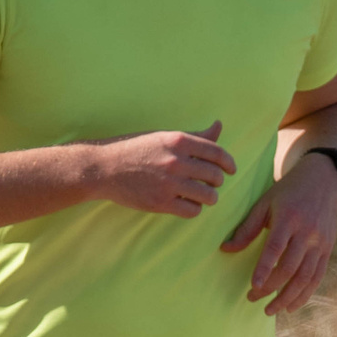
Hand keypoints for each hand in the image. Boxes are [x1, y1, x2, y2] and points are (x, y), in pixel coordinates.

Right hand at [89, 122, 235, 216]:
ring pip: (208, 196)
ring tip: (201, 195)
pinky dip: (194, 209)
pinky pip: (192, 210)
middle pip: (215, 176)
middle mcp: (176, 161)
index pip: (217, 153)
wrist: (104, 168)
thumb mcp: (164, 137)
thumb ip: (195, 136)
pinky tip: (187, 204)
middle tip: (211, 183)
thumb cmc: (135, 149)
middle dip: (217, 181)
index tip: (231, 170)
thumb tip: (219, 125)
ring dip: (209, 197)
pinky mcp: (161, 202)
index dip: (229, 163)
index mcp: (178, 141)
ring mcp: (169, 183)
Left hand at [221, 151, 336, 315]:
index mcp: (289, 218)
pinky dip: (305, 294)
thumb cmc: (288, 192)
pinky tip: (291, 306)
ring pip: (305, 277)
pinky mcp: (328, 249)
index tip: (253, 287)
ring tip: (270, 310)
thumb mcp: (265, 203)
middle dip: (271, 288)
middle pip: (290, 267)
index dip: (264, 269)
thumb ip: (247, 228)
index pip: (276, 248)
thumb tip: (226, 249)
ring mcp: (320, 242)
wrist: (323, 181)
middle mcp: (308, 232)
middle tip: (252, 299)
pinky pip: (317, 277)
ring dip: (287, 297)